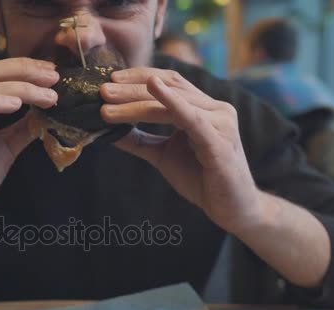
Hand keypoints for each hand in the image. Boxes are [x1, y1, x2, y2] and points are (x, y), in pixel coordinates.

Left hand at [101, 67, 262, 232]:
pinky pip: (193, 118)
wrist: (232, 208)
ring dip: (136, 101)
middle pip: (168, 87)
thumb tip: (110, 132)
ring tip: (107, 103)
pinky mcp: (220, 141)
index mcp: (203, 108)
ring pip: (173, 103)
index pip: (169, 81)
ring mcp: (220, 122)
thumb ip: (140, 141)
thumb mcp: (163, 155)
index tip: (109, 79)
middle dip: (131, 89)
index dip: (138, 77)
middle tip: (101, 90)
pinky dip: (172, 101)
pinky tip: (155, 88)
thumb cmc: (202, 179)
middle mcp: (215, 108)